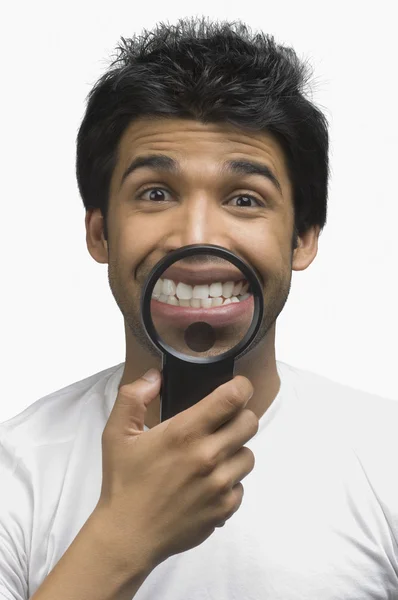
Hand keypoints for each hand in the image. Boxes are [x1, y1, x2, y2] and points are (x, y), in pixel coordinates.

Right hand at [95, 369, 257, 570]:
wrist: (128, 535)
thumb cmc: (123, 481)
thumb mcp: (117, 433)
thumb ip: (134, 396)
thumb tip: (156, 375)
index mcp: (185, 432)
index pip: (233, 398)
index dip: (241, 387)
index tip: (236, 387)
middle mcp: (209, 456)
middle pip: (250, 422)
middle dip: (239, 417)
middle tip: (220, 423)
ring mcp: (220, 485)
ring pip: (249, 455)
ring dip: (234, 451)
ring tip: (210, 456)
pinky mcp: (225, 508)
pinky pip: (242, 485)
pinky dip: (230, 482)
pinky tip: (207, 484)